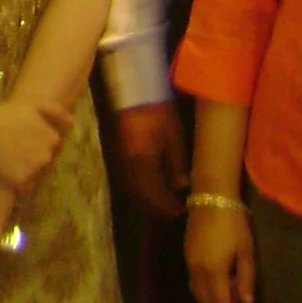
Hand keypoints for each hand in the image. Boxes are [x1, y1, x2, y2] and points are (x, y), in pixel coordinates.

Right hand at [0, 97, 72, 193]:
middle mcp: (47, 155)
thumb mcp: (33, 106)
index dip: (36, 144)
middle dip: (32, 158)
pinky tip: (6, 170)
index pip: (51, 148)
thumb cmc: (5, 112)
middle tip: (14, 149)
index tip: (23, 139)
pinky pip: (24, 186)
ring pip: (35, 174)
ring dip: (26, 170)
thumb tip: (72, 123)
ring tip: (9, 159)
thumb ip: (56, 112)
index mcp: (53, 138)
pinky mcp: (20, 180)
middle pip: (43, 162)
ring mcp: (35, 169)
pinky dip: (18, 182)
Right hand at [115, 102, 190, 218]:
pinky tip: (153, 183)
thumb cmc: (158, 111)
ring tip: (165, 199)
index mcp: (143, 160)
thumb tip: (181, 186)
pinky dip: (141, 185)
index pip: (155, 193)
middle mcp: (128, 163)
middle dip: (156, 205)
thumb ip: (177, 163)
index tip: (181, 211)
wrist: (134, 91)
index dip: (167, 206)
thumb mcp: (174, 136)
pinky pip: (129, 176)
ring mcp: (121, 157)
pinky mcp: (119, 150)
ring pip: (133, 186)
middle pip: (140, 194)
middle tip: (174, 210)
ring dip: (148, 197)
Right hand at [185, 202, 257, 302]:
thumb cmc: (234, 225)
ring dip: (214, 300)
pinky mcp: (186, 255)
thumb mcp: (246, 252)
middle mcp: (197, 272)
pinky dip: (207, 289)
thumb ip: (246, 280)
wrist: (212, 200)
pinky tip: (221, 279)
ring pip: (198, 294)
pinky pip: (194, 282)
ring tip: (233, 292)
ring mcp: (189, 263)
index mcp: (213, 272)